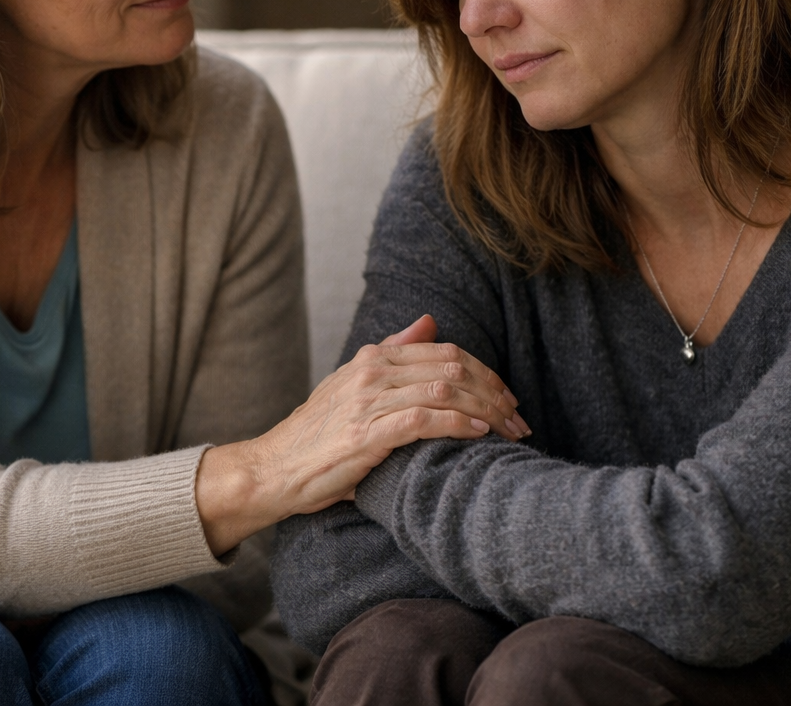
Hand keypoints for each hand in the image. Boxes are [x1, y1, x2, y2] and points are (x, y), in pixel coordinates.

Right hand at [195, 315, 529, 554]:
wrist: (272, 469)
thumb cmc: (317, 435)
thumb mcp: (352, 384)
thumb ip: (392, 352)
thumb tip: (429, 321)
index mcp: (372, 357)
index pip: (446, 351)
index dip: (485, 371)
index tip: (507, 397)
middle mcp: (372, 371)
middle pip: (453, 367)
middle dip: (494, 391)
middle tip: (518, 418)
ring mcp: (369, 401)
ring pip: (446, 390)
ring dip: (487, 410)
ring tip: (509, 429)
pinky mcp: (368, 433)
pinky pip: (426, 420)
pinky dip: (460, 423)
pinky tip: (481, 434)